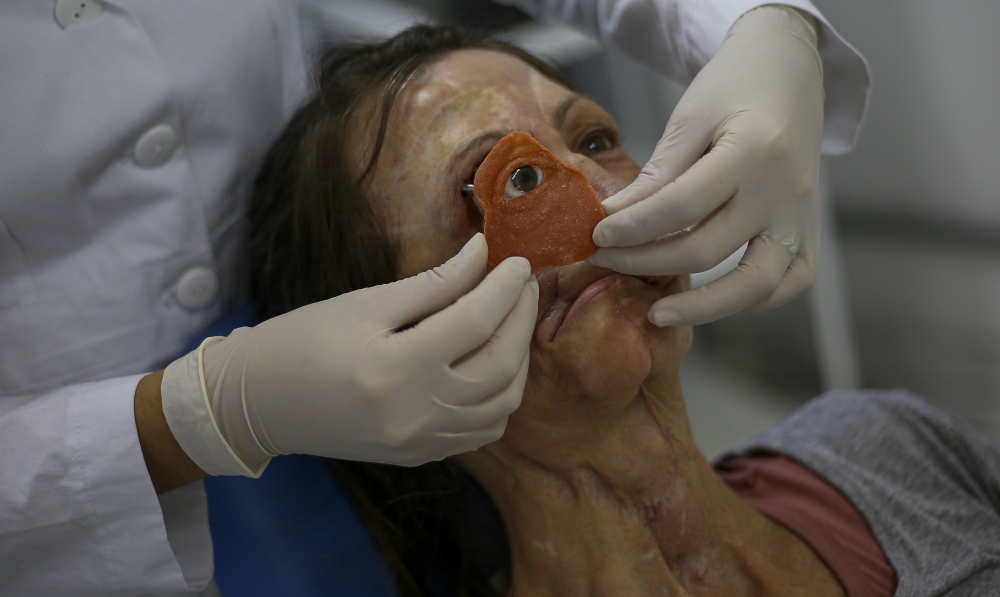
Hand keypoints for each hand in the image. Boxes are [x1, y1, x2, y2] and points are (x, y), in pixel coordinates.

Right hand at [163, 234, 538, 473]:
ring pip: (503, 403)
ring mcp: (422, 442)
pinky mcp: (421, 456)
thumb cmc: (305, 340)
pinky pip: (483, 430)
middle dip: (521, 318)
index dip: (505, 287)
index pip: (477, 320)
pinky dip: (501, 395)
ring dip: (519, 358)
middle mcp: (416, 413)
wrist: (260, 404)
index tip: (518, 262)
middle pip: (501, 364)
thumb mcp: (366, 302)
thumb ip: (432, 283)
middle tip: (524, 284)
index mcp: (397, 366)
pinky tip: (493, 364)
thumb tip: (483, 253)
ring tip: (512, 320)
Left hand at [589, 6, 824, 326]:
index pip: (681, 207)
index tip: (595, 236)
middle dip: (645, 262)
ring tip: (657, 313)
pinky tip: (716, 298)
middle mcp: (784, 190)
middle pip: (707, 250)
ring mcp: (803, 215)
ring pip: (757, 285)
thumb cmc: (734, 84)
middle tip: (605, 261)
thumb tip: (612, 222)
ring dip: (702, 307)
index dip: (632, 228)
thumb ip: (656, 176)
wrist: (788, 67)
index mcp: (753, 151)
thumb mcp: (688, 118)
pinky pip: (792, 281)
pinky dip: (756, 299)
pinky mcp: (810, 227)